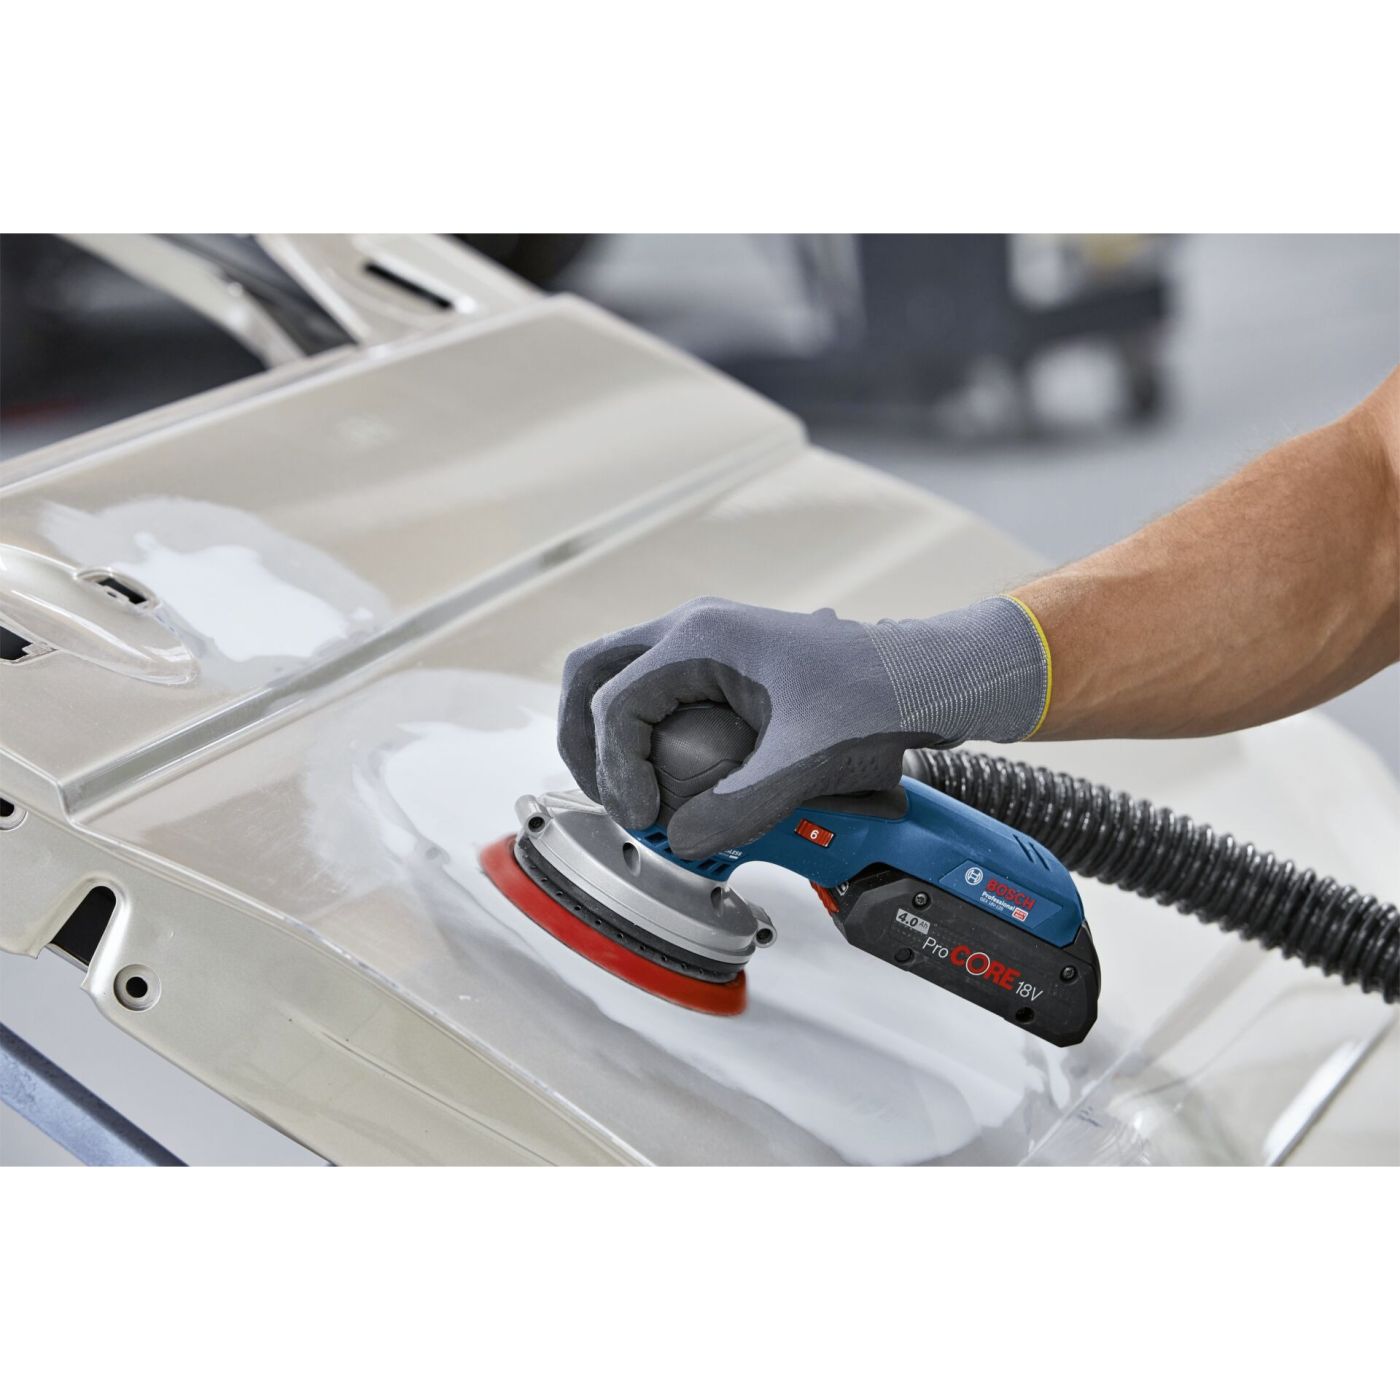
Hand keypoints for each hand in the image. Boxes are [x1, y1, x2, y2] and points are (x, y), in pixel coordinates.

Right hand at [557, 594, 1048, 857]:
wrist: (930, 676)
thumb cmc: (879, 698)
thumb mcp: (808, 759)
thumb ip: (742, 805)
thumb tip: (683, 840)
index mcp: (701, 637)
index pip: (617, 702)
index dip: (616, 768)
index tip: (646, 817)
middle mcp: (694, 628)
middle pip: (593, 672)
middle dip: (583, 739)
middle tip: (603, 797)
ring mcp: (708, 643)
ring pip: (620, 676)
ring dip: (607, 733)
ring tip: (625, 792)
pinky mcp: (725, 665)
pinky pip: (656, 690)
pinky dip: (641, 731)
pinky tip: (662, 776)